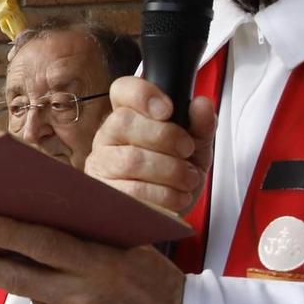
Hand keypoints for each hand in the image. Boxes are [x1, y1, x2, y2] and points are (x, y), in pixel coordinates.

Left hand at [0, 215, 184, 303]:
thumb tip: (41, 220)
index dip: (5, 232)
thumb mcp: (130, 250)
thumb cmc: (156, 283)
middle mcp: (82, 297)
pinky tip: (65, 300)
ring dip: (15, 279)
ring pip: (31, 296)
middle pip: (17, 277)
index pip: (43, 244)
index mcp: (99, 265)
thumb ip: (88, 239)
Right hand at [85, 76, 216, 215]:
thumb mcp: (196, 147)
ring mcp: (102, 164)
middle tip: (187, 150)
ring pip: (131, 159)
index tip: (168, 110)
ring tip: (187, 179)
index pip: (122, 90)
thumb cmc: (176, 176)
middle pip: (124, 121)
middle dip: (165, 136)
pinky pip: (131, 191)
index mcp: (130, 115)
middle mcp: (108, 136)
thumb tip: (202, 105)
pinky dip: (162, 195)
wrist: (169, 214)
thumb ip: (201, 125)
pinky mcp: (103, 194)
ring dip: (169, 171)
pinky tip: (175, 197)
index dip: (142, 94)